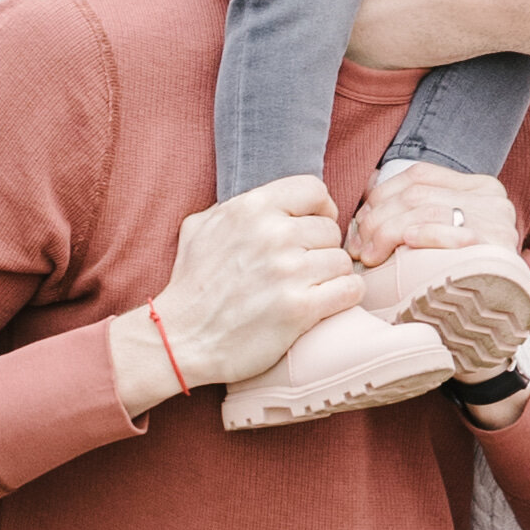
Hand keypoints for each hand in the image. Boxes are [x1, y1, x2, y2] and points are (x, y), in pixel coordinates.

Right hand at [108, 179, 359, 415]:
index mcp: (252, 208)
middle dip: (321, 249)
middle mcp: (273, 234)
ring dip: (332, 276)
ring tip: (312, 289)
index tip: (313, 228)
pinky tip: (327, 303)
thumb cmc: (191, 285)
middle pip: (330, 229)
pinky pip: (350, 290)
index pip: (314, 190)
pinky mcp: (300, 308)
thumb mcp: (200, 227)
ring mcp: (288, 271)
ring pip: (342, 260)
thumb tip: (269, 201)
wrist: (180, 339)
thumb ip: (237, 207)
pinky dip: (344, 296)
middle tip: (304, 269)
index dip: (320, 209)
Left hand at [346, 163, 521, 267]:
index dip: (380, 196)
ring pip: (424, 209)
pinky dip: (423, 235)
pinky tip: (404, 247)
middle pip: (416, 193)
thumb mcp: (441, 234)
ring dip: (386, 232)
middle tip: (358, 248)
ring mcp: (499, 223)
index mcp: (480, 188)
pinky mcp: (499, 249)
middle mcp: (494, 199)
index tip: (359, 226)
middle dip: (376, 218)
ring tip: (369, 257)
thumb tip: (370, 183)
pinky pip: (452, 233)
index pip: (418, 175)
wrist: (500, 324)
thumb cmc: (461, 278)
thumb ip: (415, 206)